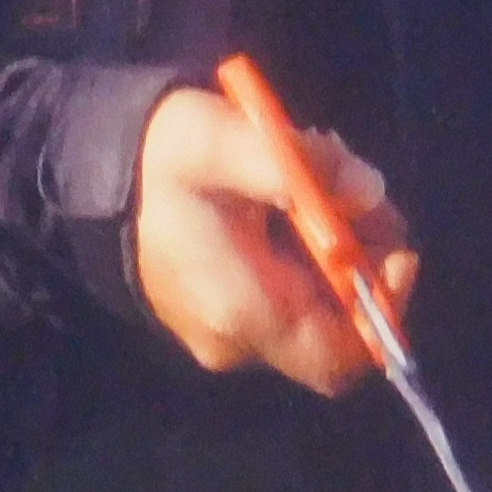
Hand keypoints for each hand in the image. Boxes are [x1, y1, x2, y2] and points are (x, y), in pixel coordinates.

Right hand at [131, 86, 415, 395]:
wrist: (93, 177)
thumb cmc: (158, 158)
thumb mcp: (222, 139)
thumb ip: (299, 163)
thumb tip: (367, 190)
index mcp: (240, 310)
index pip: (341, 353)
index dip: (385, 310)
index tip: (398, 249)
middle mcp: (238, 340)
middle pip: (339, 327)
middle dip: (366, 261)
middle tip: (357, 194)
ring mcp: (231, 335)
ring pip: (320, 309)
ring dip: (342, 249)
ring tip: (321, 181)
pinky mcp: (228, 319)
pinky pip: (292, 299)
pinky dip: (311, 256)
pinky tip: (294, 202)